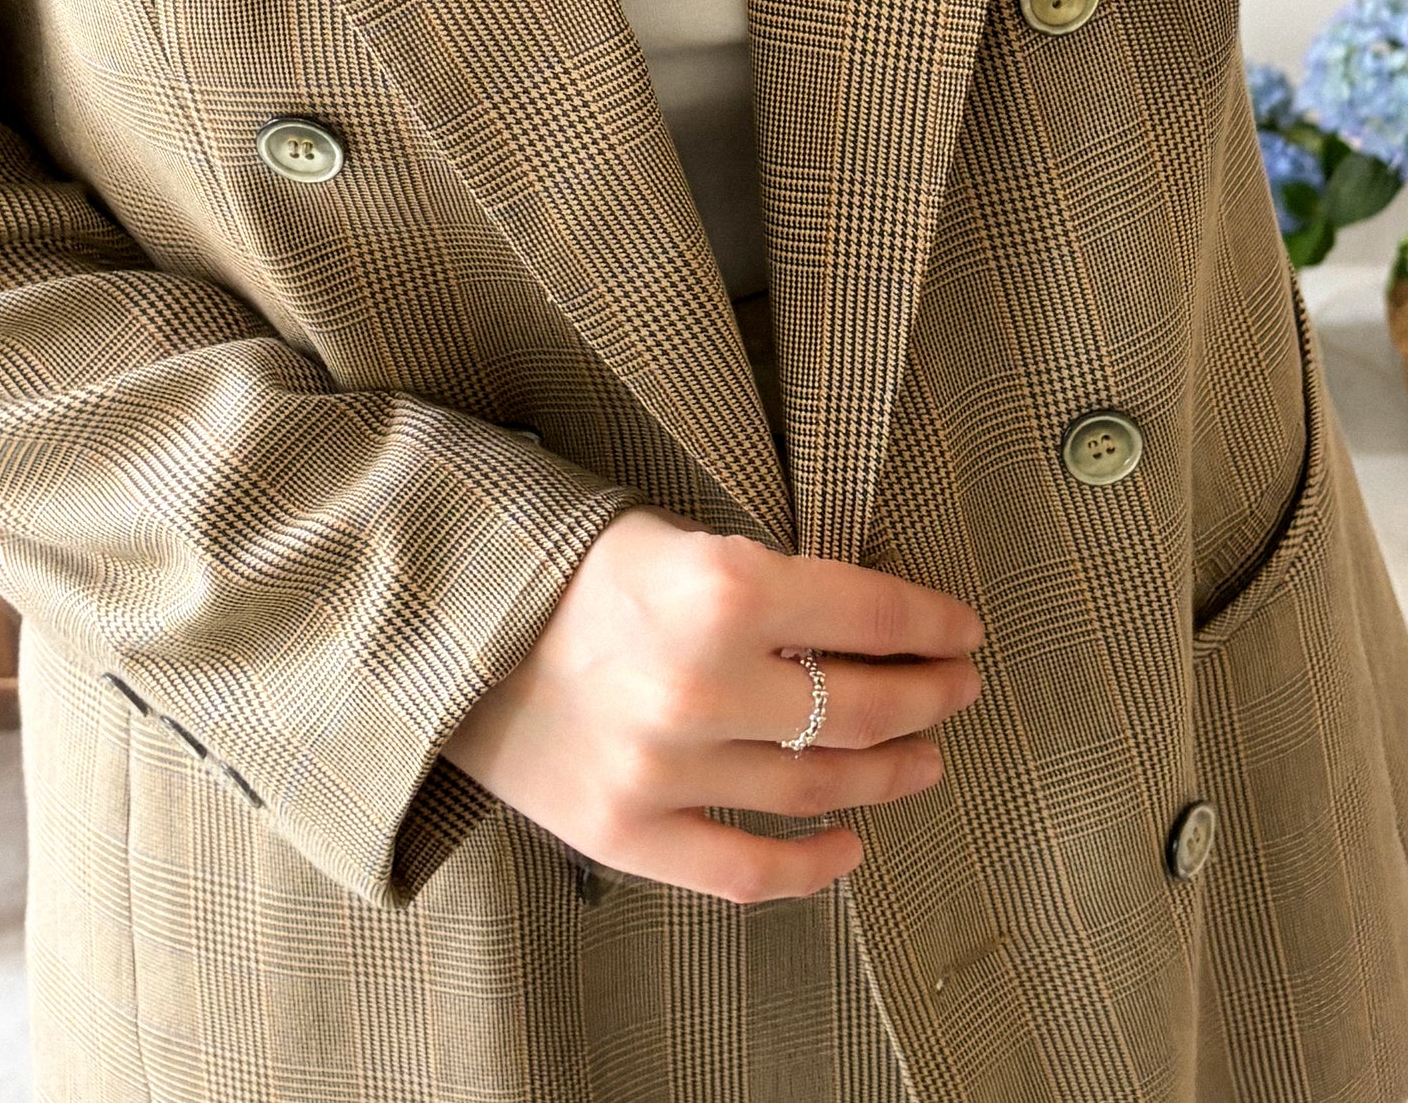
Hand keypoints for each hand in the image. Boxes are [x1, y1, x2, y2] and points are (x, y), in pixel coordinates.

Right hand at [439, 506, 983, 901]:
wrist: (443, 630)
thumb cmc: (565, 567)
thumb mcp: (670, 535)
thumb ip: (763, 580)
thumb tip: (865, 619)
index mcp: (719, 586)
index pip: (865, 613)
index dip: (929, 623)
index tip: (964, 630)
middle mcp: (701, 683)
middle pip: (860, 708)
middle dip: (928, 697)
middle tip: (959, 688)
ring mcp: (664, 769)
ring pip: (820, 789)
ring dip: (889, 774)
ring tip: (923, 758)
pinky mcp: (627, 835)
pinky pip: (746, 871)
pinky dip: (812, 867)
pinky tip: (851, 846)